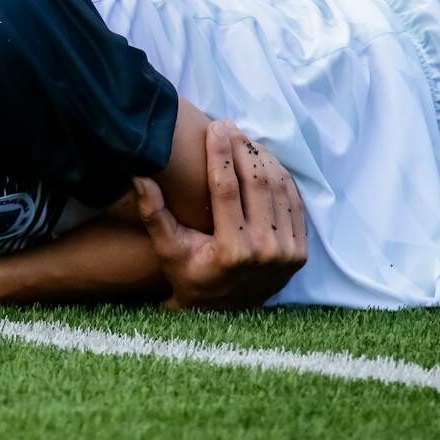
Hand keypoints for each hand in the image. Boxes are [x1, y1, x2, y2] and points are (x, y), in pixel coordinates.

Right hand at [133, 120, 306, 310]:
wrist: (225, 312)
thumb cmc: (190, 276)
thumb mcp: (168, 250)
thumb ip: (154, 214)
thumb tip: (138, 176)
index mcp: (232, 252)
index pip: (228, 190)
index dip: (220, 154)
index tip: (214, 127)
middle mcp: (266, 253)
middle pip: (257, 183)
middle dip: (242, 149)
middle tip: (228, 127)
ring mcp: (288, 253)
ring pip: (279, 188)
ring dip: (262, 159)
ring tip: (242, 140)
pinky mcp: (300, 252)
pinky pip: (294, 203)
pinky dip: (280, 178)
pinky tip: (262, 162)